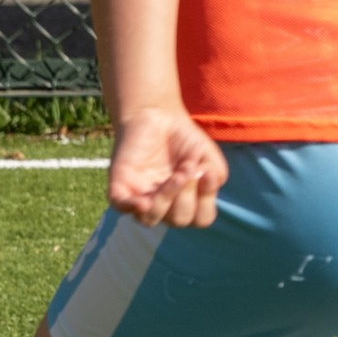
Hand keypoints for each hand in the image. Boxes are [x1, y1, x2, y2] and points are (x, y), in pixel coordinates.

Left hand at [107, 109, 227, 228]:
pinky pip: (121, 206)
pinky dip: (132, 207)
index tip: (206, 173)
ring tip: (177, 175)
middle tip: (188, 168)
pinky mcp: (121, 186)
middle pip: (178, 221)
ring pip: (150, 219)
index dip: (206, 202)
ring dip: (167, 199)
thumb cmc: (185, 138)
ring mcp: (141, 197)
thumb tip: (202, 188)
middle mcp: (164, 204)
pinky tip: (144, 201)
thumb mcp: (210, 156)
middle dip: (187, 196)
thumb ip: (217, 176)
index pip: (199, 219)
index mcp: (186, 201)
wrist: (157, 116)